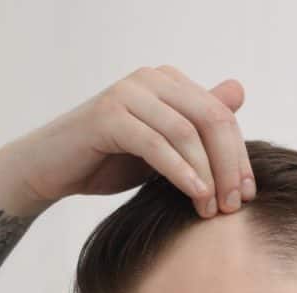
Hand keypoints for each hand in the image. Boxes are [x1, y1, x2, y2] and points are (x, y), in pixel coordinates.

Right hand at [9, 66, 254, 217]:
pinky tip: (194, 194)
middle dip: (229, 165)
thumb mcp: (162, 149)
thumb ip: (195, 126)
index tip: (247, 195)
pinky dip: (180, 170)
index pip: (221, 113)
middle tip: (234, 205)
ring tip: (212, 209)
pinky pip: (156, 144)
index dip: (239, 154)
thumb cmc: (106, 161)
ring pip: (186, 131)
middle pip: (210, 118)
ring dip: (206, 173)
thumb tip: (239, 92)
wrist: (49, 170)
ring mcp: (128, 94)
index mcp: (168, 82)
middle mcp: (150, 79)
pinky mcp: (108, 116)